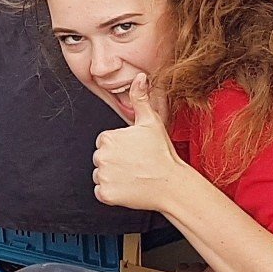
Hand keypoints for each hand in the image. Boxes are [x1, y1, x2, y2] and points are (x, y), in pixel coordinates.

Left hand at [90, 75, 187, 211]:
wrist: (172, 184)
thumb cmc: (162, 153)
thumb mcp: (151, 121)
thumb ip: (139, 98)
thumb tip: (139, 78)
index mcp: (107, 138)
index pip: (105, 142)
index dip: (120, 147)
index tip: (134, 152)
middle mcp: (101, 156)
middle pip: (101, 159)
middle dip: (115, 162)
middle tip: (135, 164)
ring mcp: (103, 176)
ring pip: (101, 175)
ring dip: (113, 177)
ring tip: (133, 175)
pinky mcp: (106, 194)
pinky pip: (102, 192)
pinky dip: (112, 192)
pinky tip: (128, 187)